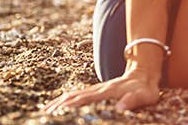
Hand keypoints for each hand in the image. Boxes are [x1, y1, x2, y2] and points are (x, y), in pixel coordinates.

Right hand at [43, 68, 159, 113]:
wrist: (143, 73)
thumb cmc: (145, 89)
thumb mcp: (144, 96)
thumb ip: (132, 101)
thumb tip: (119, 109)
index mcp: (107, 92)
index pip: (85, 100)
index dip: (71, 106)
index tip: (57, 113)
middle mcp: (98, 89)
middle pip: (73, 97)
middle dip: (58, 106)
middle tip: (42, 115)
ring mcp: (95, 89)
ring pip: (71, 95)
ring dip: (57, 103)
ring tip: (43, 112)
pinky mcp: (94, 90)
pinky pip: (75, 94)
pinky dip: (63, 99)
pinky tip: (55, 105)